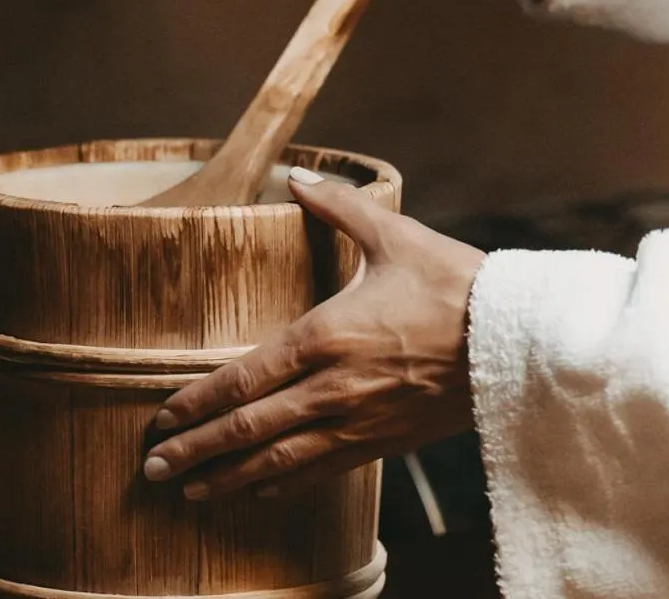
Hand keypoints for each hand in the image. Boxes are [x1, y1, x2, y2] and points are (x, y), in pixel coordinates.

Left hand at [141, 168, 485, 500]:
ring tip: (189, 494)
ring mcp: (358, 423)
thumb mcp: (393, 234)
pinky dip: (283, 485)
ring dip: (228, 480)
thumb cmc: (454, 283)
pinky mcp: (384, 443)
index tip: (160, 418)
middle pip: (247, 430)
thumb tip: (294, 175)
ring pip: (278, 462)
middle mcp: (332, 388)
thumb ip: (337, 206)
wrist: (518, 340)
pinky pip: (322, 472)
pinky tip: (259, 492)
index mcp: (325, 336)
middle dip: (194, 451)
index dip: (196, 403)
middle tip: (150, 469)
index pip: (242, 379)